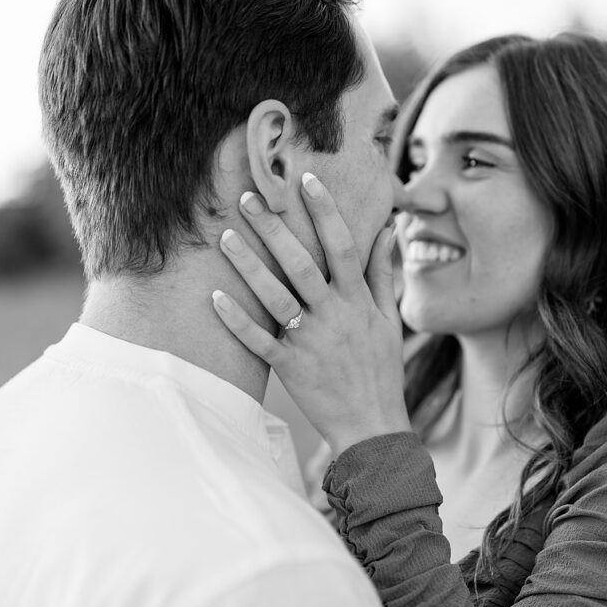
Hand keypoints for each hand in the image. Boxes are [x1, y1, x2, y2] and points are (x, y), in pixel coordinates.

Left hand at [211, 172, 410, 457]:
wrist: (372, 426)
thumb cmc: (381, 370)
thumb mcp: (389, 319)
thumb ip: (383, 274)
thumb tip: (386, 230)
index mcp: (357, 300)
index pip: (341, 245)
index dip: (325, 211)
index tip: (307, 180)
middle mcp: (333, 315)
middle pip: (301, 263)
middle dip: (275, 228)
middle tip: (248, 198)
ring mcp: (310, 341)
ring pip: (275, 296)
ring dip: (249, 265)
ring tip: (226, 237)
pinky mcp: (289, 367)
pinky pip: (259, 340)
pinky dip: (237, 320)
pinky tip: (216, 296)